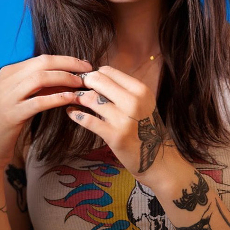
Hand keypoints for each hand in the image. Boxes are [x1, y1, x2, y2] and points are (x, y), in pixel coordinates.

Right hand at [0, 54, 92, 170]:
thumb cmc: (16, 114)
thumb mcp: (28, 94)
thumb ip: (45, 83)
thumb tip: (74, 74)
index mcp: (10, 71)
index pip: (42, 58)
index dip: (66, 60)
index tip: (84, 64)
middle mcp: (7, 80)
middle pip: (43, 64)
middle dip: (69, 65)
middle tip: (88, 71)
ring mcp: (8, 97)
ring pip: (40, 79)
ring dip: (64, 79)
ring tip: (80, 84)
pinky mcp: (11, 114)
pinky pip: (38, 102)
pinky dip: (57, 98)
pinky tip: (70, 98)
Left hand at [66, 66, 176, 183]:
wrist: (158, 158)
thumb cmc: (146, 127)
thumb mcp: (143, 102)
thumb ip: (123, 90)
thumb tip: (97, 77)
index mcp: (140, 90)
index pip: (109, 71)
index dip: (95, 73)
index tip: (89, 80)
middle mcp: (133, 101)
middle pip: (98, 80)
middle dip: (84, 82)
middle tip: (78, 87)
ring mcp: (123, 119)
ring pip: (91, 98)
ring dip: (78, 97)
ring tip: (74, 99)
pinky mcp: (113, 135)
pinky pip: (87, 120)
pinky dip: (75, 114)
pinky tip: (71, 113)